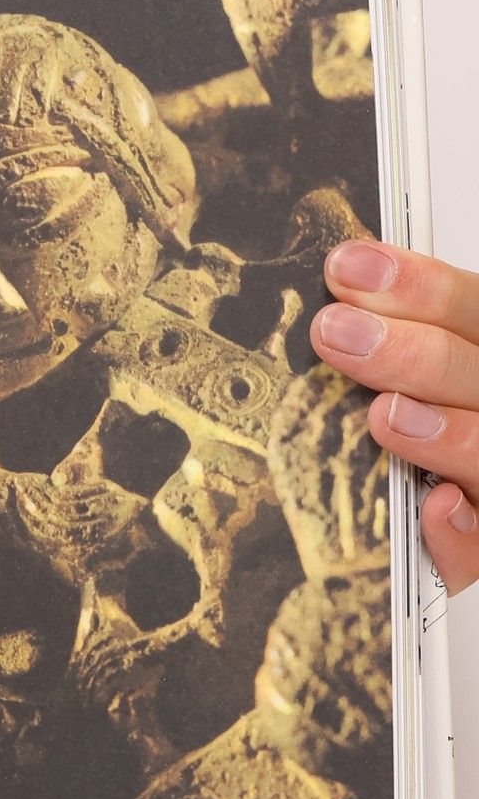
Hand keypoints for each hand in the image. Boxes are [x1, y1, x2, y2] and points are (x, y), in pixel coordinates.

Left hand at [313, 241, 478, 595]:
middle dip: (411, 350)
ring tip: (385, 415)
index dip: (420, 287)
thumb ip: (393, 342)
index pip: (476, 310)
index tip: (349, 268)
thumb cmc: (430, 432)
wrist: (451, 515)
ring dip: (444, 432)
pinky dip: (462, 530)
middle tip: (335, 332)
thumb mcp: (414, 378)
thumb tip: (346, 283)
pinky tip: (436, 505)